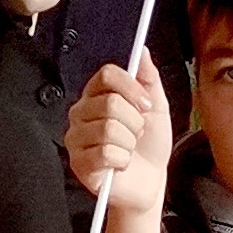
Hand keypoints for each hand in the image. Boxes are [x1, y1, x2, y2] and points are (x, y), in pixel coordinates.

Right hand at [65, 53, 171, 215]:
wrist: (150, 181)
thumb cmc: (149, 144)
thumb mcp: (156, 107)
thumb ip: (148, 78)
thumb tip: (142, 51)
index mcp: (96, 94)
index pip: (106, 74)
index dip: (131, 87)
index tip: (146, 104)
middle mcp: (81, 112)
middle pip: (110, 102)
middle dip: (135, 122)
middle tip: (137, 133)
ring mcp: (76, 138)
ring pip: (108, 129)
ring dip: (129, 143)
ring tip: (128, 149)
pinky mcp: (78, 163)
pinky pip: (104, 153)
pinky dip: (121, 160)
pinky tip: (120, 164)